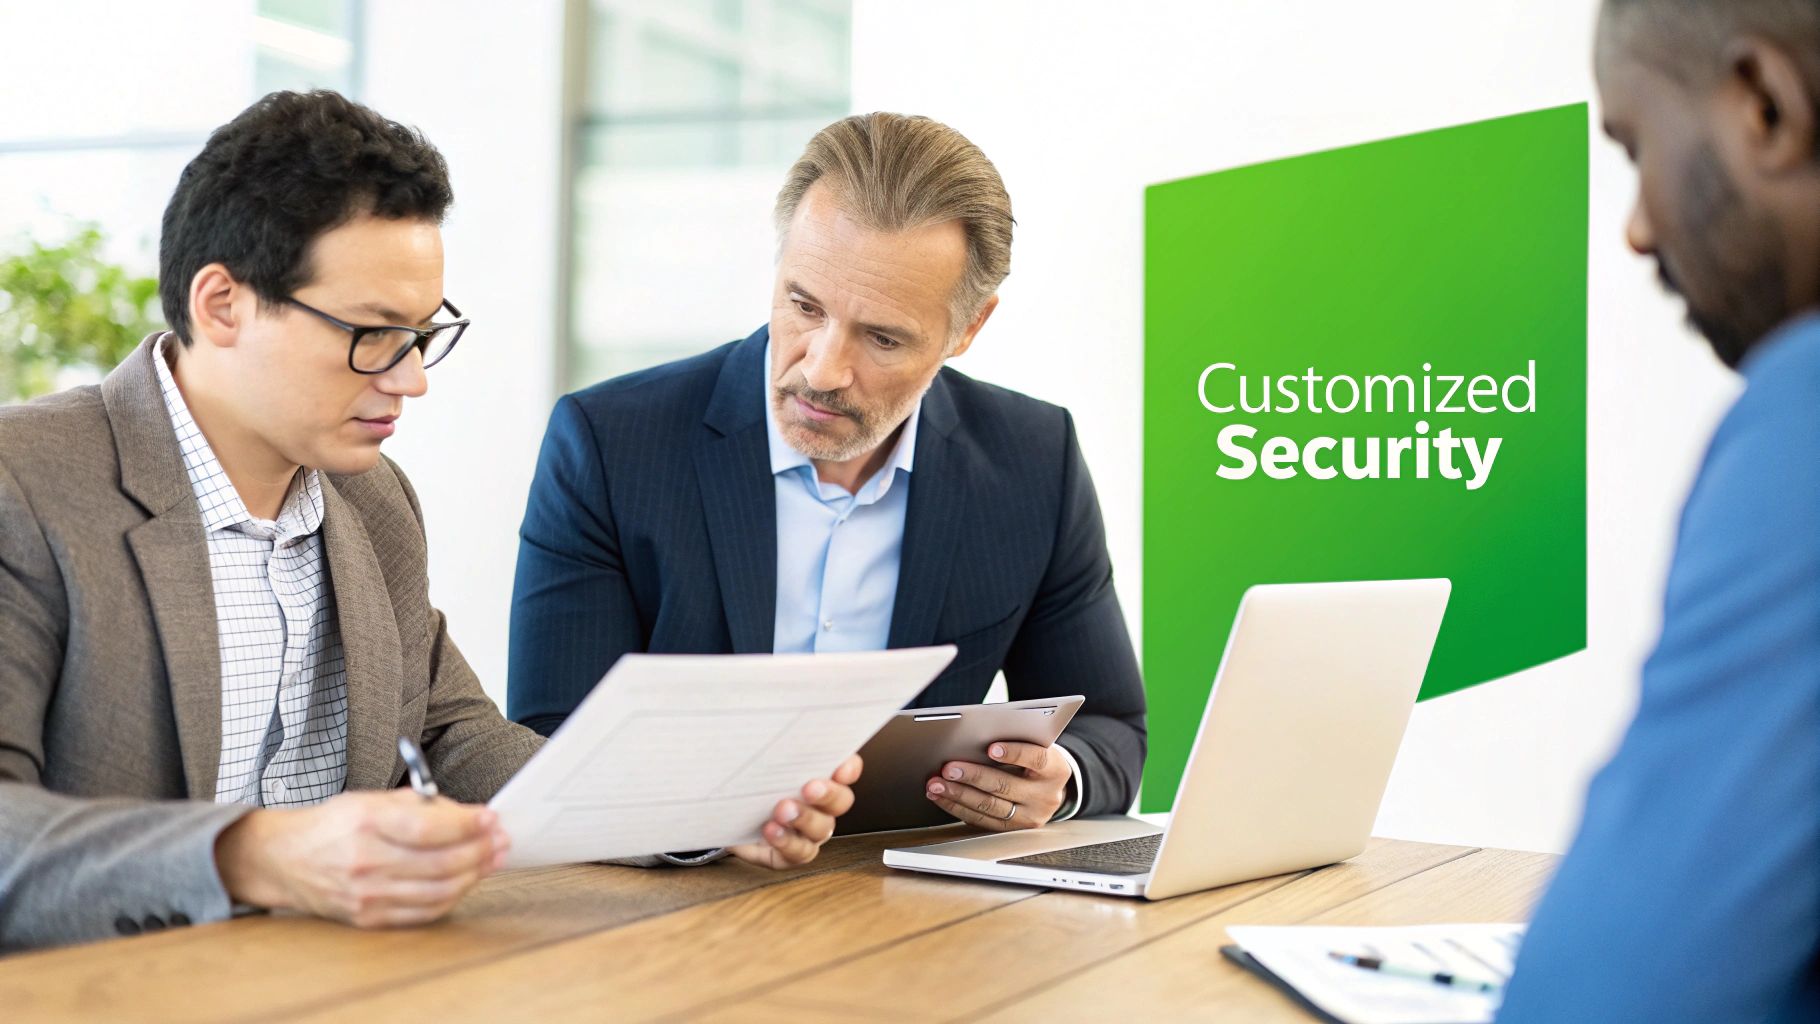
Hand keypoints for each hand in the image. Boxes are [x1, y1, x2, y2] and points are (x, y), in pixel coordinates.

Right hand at [215, 788, 508, 927]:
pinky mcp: (368, 918)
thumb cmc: (334, 824)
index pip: (428, 827)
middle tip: (502, 840)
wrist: (284, 859)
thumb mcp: (372, 799)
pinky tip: (467, 881)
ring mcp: (366, 895)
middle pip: (440, 863)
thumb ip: (419, 805)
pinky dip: (452, 896)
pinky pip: (424, 912)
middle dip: (480, 850)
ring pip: (438, 891)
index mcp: (365, 822)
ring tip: (493, 859)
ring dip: (474, 875)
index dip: (467, 824)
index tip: (492, 817)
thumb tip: (468, 816)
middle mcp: (365, 861)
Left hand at [728, 754, 861, 869]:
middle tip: (809, 787)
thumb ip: (770, 742)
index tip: (841, 767)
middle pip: (840, 801)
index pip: (846, 768)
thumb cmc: (745, 783)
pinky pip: (797, 853)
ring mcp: (807, 833)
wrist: (720, 818)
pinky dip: (786, 842)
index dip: (849, 768)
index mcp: (818, 777)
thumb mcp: (756, 759)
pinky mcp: (788, 854)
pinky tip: (771, 830)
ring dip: (805, 818)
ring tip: (782, 810)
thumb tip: (770, 718)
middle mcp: (820, 807)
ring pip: (821, 829)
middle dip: (827, 794)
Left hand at [926, 741, 1069, 830]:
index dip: (1014, 753)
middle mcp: (1046, 796)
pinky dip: (958, 808)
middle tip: (948, 768)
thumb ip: (1015, 741)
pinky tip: (942, 797)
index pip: (1036, 759)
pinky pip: (982, 820)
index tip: (991, 748)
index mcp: (1055, 769)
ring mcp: (1030, 817)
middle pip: (1006, 786)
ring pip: (990, 807)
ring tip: (937, 784)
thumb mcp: (1036, 746)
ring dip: (958, 795)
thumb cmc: (1035, 759)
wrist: (1050, 787)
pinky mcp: (1013, 830)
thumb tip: (974, 737)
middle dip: (973, 776)